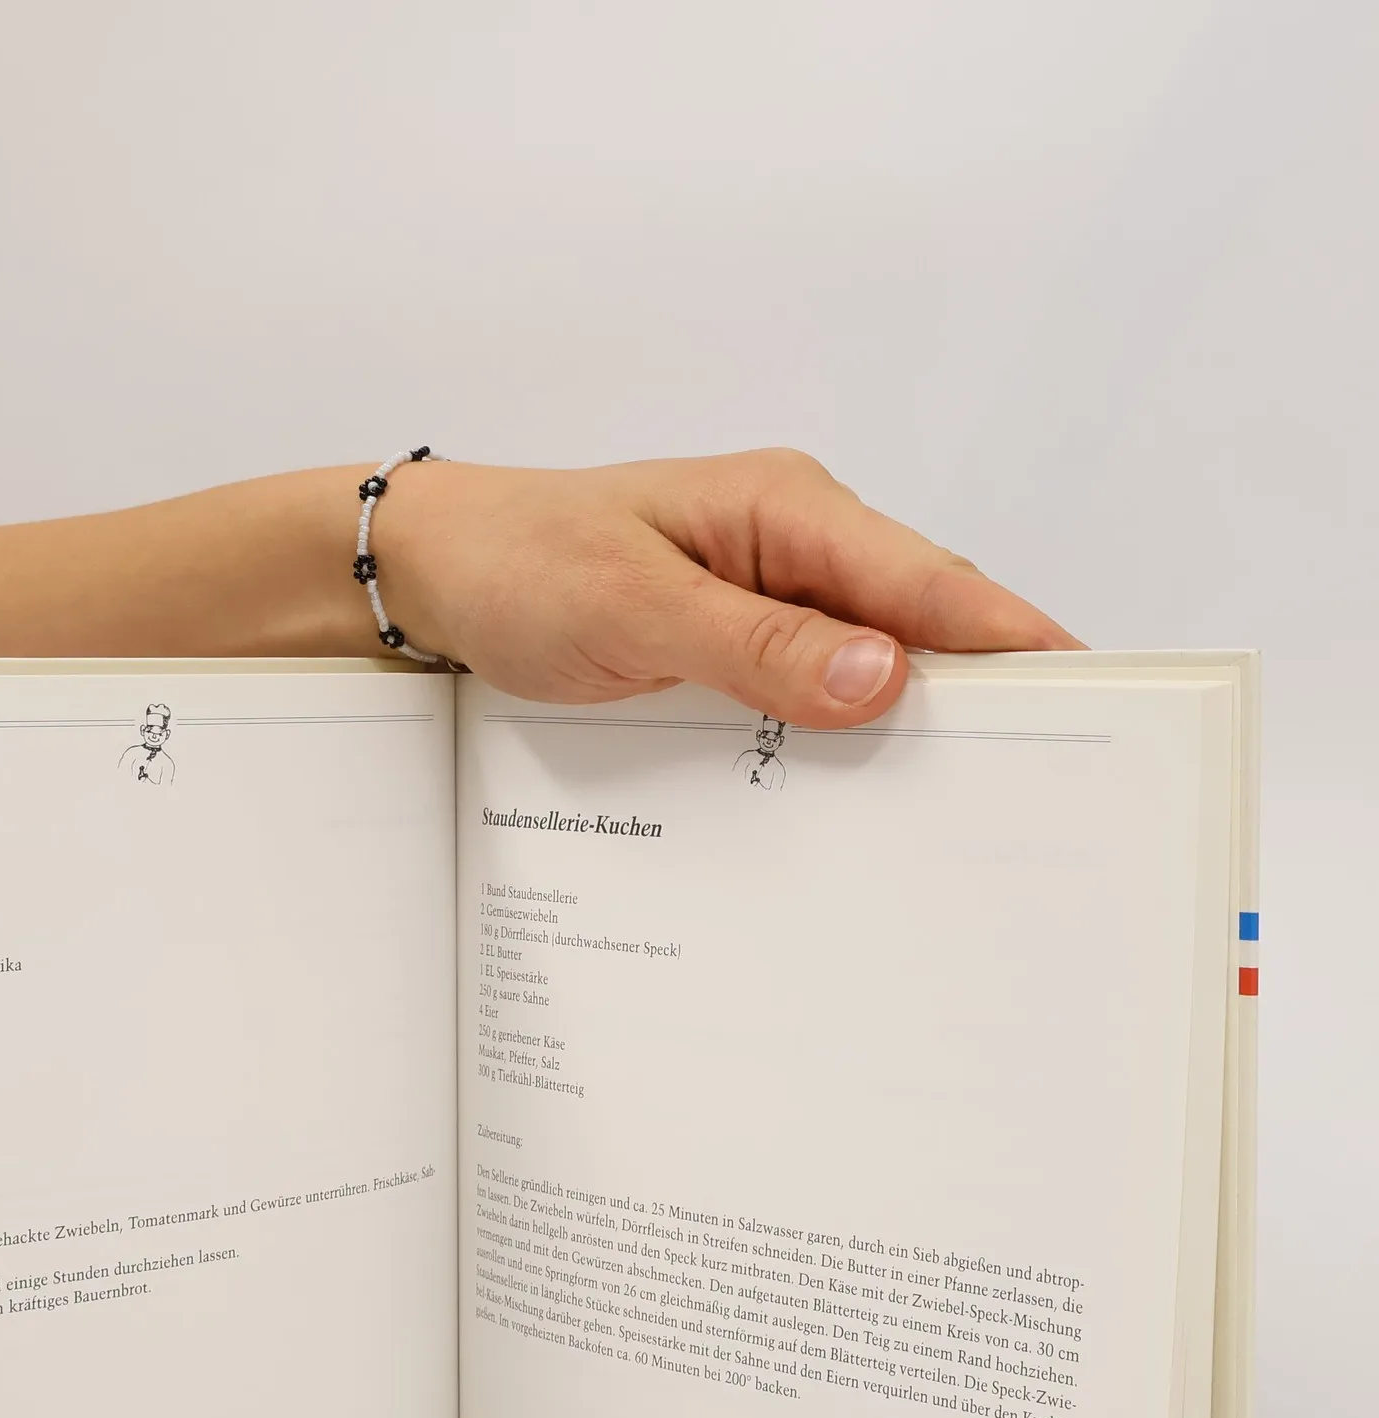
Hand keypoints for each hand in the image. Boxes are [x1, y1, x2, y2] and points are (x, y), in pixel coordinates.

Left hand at [375, 448, 1080, 721]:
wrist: (437, 574)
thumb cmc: (523, 567)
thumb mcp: (634, 610)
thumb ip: (755, 644)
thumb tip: (884, 678)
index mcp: (786, 508)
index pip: (925, 579)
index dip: (1008, 639)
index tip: (1086, 697)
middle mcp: (792, 543)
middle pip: (918, 621)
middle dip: (981, 691)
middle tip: (1044, 779)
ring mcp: (766, 593)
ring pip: (871, 659)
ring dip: (912, 720)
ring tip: (975, 803)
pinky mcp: (736, 639)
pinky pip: (813, 685)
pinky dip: (844, 730)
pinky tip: (864, 788)